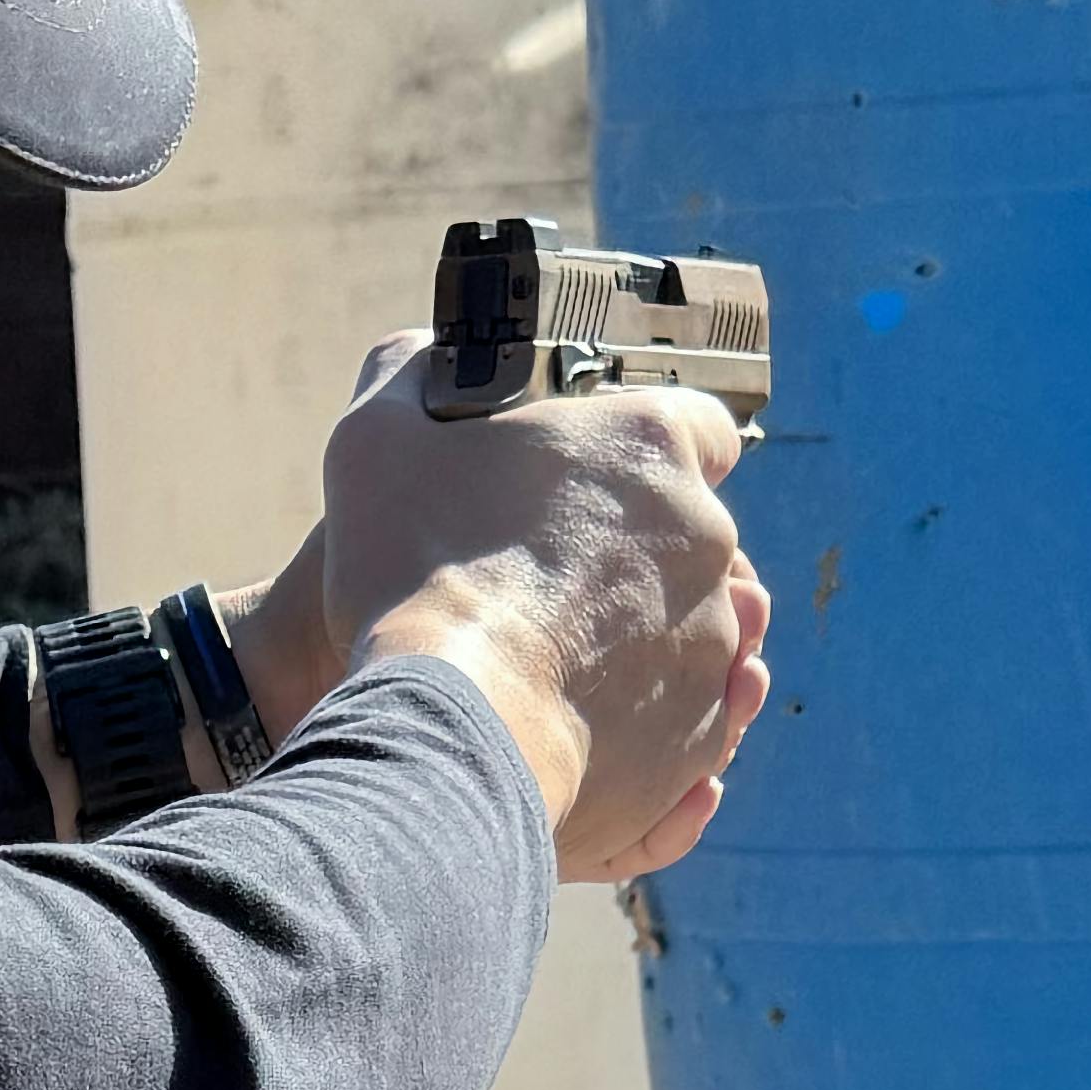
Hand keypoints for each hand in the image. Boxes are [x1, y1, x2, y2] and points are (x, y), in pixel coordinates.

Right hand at [307, 331, 766, 879]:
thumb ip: (410, 374)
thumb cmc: (414, 568)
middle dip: (625, 547)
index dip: (643, 449)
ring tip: (545, 652)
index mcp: (649, 446)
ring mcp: (713, 636)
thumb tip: (424, 361)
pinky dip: (637, 712)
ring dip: (630, 631)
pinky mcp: (701, 728)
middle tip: (541, 571)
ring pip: (685, 623)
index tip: (596, 475)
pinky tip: (569, 712)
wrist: (451, 722)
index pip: (696, 424)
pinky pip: (682, 711)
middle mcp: (705, 534)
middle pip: (682, 529)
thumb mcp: (377, 436)